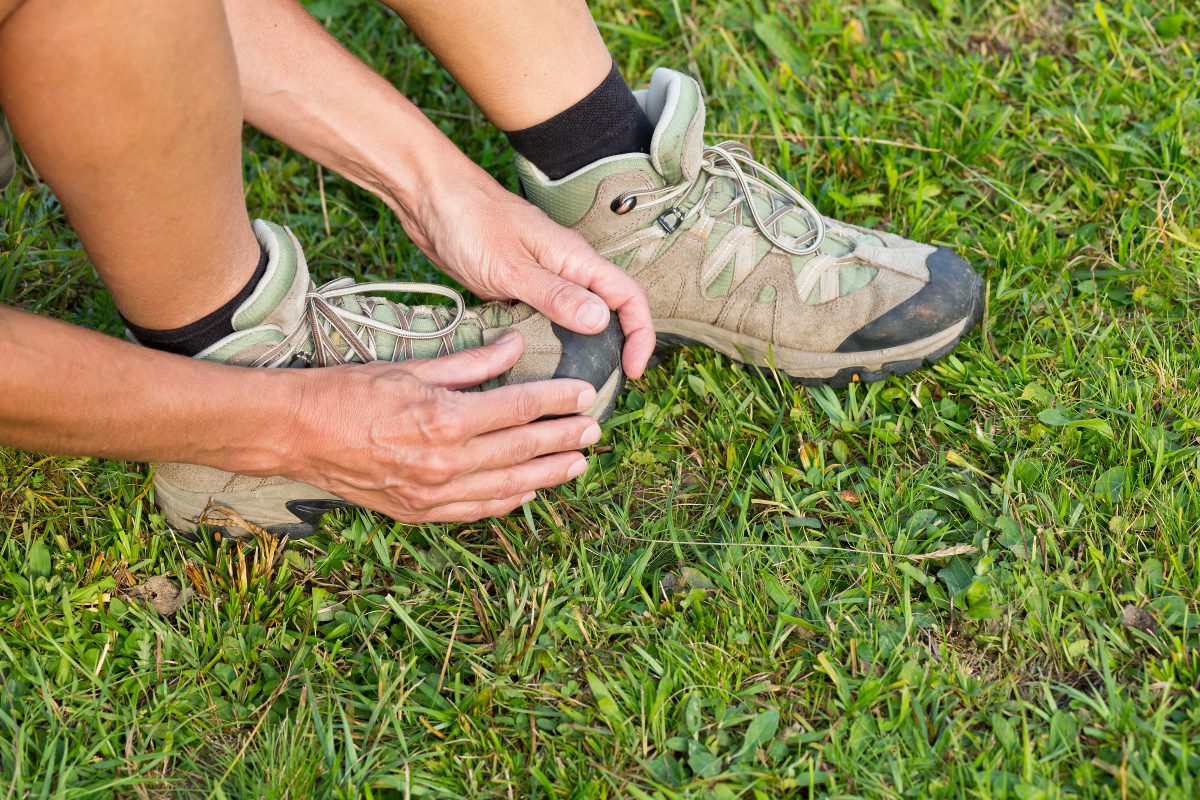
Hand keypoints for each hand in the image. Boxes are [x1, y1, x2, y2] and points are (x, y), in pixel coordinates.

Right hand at [283, 332, 600, 522]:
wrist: (295, 435)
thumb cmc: (348, 393)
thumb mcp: (412, 366)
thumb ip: (470, 361)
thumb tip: (514, 345)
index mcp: (444, 419)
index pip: (518, 409)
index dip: (556, 401)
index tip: (583, 394)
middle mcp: (444, 463)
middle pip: (522, 449)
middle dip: (563, 438)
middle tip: (594, 429)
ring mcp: (433, 493)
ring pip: (508, 486)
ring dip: (548, 474)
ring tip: (578, 463)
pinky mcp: (420, 512)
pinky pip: (478, 510)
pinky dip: (509, 501)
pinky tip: (531, 491)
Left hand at [394, 156, 654, 378]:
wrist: (430, 199)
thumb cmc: (469, 221)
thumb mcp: (511, 267)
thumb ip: (555, 295)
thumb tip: (601, 320)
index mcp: (575, 259)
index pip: (629, 296)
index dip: (640, 334)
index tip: (633, 370)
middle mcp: (566, 268)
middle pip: (609, 310)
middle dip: (616, 347)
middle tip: (603, 385)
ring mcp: (543, 277)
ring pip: (576, 317)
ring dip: (581, 349)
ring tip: (571, 384)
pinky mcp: (519, 286)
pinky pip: (545, 317)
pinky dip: (547, 341)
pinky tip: (534, 364)